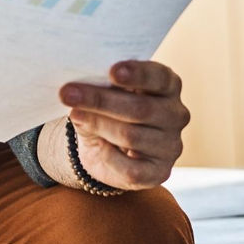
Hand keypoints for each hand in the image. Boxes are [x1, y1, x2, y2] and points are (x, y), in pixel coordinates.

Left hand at [51, 60, 189, 190]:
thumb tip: (75, 92)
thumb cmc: (109, 110)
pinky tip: (96, 148)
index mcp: (168, 86)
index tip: (112, 71)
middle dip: (101, 100)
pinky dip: (108, 158)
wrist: (108, 149)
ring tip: (75, 115)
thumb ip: (98, 89)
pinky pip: (132, 169)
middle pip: (140, 108)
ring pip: (131, 136)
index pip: (159, 78)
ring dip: (97, 125)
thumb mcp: (104, 93)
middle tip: (68, 94)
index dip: (137, 73)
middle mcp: (175, 114)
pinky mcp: (159, 172)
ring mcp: (171, 145)